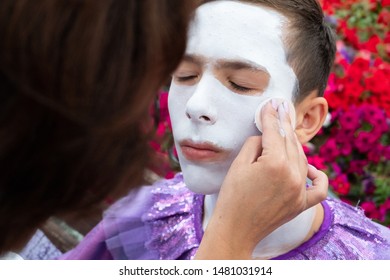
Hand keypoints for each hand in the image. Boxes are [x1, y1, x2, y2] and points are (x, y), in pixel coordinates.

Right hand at [195, 100, 327, 258]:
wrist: (235, 229)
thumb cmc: (232, 197)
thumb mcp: (238, 165)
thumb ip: (255, 144)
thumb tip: (265, 137)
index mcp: (275, 163)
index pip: (274, 132)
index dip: (271, 116)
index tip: (270, 104)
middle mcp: (293, 175)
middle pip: (290, 142)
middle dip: (284, 124)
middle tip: (280, 109)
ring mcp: (300, 191)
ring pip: (302, 158)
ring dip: (294, 144)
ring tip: (287, 132)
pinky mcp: (301, 204)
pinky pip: (318, 187)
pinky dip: (317, 175)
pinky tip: (309, 168)